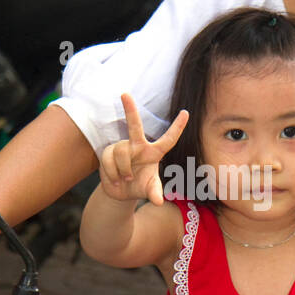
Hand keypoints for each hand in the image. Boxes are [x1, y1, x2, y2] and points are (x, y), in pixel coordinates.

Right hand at [99, 92, 187, 206]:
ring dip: (123, 170)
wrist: (121, 193)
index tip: (186, 112)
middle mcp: (138, 145)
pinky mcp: (108, 152)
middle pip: (134, 125)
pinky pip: (109, 159)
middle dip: (129, 109)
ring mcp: (123, 147)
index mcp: (154, 152)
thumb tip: (159, 201)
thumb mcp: (149, 190)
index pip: (168, 139)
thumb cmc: (141, 187)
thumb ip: (154, 193)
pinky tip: (115, 179)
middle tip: (124, 94)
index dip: (177, 127)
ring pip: (121, 152)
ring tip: (126, 179)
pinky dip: (112, 173)